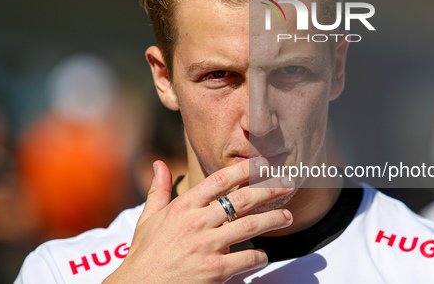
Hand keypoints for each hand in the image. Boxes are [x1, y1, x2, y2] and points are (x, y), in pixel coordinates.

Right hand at [104, 158, 293, 282]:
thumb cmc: (144, 253)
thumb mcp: (148, 218)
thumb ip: (158, 189)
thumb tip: (159, 163)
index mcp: (183, 206)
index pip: (220, 179)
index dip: (246, 169)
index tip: (264, 164)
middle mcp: (197, 221)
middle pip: (242, 199)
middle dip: (269, 189)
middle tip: (288, 184)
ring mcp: (206, 245)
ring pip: (250, 226)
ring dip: (273, 219)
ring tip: (288, 216)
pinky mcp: (214, 269)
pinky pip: (246, 258)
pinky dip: (259, 256)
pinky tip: (264, 255)